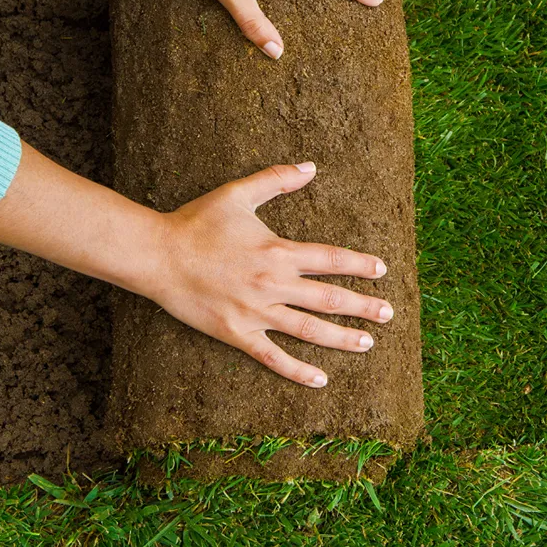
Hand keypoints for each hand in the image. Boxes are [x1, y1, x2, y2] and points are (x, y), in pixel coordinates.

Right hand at [144, 161, 393, 386]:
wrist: (158, 255)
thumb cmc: (196, 222)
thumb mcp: (237, 193)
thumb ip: (276, 180)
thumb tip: (310, 167)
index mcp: (277, 251)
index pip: (330, 259)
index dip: (359, 265)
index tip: (381, 270)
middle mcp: (273, 284)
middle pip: (329, 299)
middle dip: (363, 307)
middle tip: (388, 313)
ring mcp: (256, 312)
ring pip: (309, 330)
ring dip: (342, 338)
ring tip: (368, 343)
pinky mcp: (237, 333)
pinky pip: (273, 357)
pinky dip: (298, 371)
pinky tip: (321, 380)